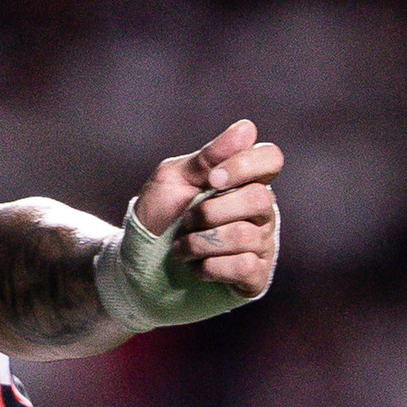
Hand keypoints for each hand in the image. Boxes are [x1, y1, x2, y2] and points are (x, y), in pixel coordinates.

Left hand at [133, 118, 282, 300]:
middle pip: (260, 199)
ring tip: (182, 248)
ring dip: (202, 242)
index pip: (270, 159)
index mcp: (244, 180)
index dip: (244, 166)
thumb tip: (247, 129)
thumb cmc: (157, 217)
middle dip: (211, 211)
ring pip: (247, 235)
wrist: (136, 266)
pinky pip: (246, 266)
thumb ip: (207, 157)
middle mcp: (260, 211)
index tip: (210, 179)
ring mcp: (260, 244)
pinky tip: (197, 268)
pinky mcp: (253, 278)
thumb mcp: (172, 180)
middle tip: (185, 221)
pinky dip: (212, 267)